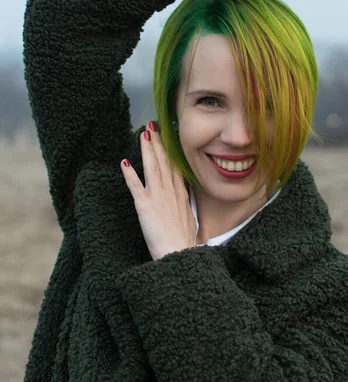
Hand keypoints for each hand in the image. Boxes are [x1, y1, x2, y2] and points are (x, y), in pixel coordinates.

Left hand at [120, 122, 196, 260]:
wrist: (179, 256)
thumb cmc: (184, 243)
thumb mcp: (189, 219)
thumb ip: (184, 206)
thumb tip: (183, 199)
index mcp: (181, 195)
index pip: (174, 166)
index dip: (169, 150)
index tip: (166, 136)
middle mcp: (171, 192)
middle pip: (164, 162)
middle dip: (158, 143)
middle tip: (152, 126)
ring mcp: (158, 198)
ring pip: (152, 168)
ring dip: (147, 150)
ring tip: (143, 134)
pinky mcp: (145, 207)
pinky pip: (135, 187)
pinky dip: (129, 174)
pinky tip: (124, 162)